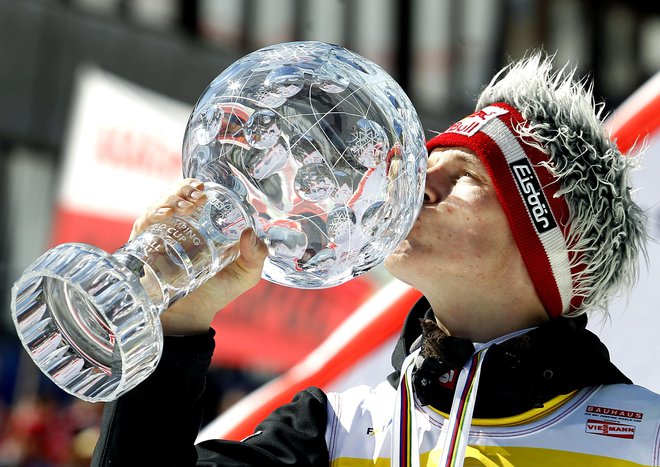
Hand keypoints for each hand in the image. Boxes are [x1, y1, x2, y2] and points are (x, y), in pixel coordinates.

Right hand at [130, 178, 267, 334]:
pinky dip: (153, 214)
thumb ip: (256, 256)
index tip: (202, 187)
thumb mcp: (245, 273)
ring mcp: (159, 236)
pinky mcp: (143, 247)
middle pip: (173, 196)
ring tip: (185, 204)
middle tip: (195, 195)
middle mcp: (178, 227)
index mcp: (199, 226)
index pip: (192, 195)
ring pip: (158, 205)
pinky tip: (166, 215)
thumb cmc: (218, 292)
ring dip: (170, 198)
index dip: (193, 186)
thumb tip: (250, 233)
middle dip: (181, 189)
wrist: (191, 316)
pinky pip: (143, 224)